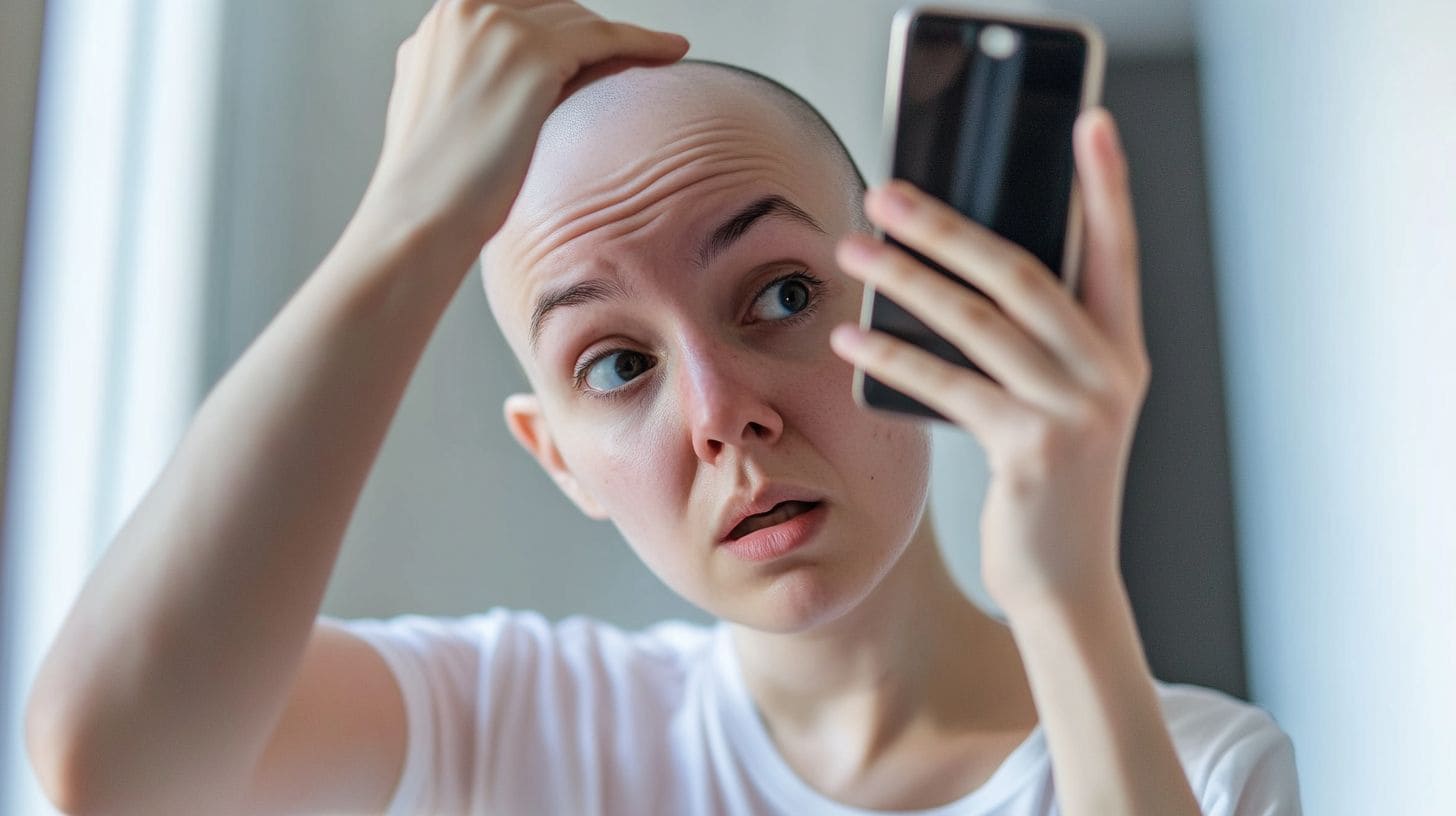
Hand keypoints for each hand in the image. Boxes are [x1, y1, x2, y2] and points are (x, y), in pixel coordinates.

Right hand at [357, 0, 688, 250]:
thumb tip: (504, 90)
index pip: (516, 5)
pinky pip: (605, 38)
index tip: (586, 46)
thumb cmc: (432, 189)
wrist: (419, 215)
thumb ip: (467, 79)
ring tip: (655, 53)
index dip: (556, 27)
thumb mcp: (437, 111)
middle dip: (588, 34)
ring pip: (579, 20)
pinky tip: (673, 50)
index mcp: (440, 22)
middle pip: (550, 7)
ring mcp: (497, 27)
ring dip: (619, 40)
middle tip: (624, 57)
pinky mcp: (530, 53)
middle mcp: (464, 11)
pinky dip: (644, 41)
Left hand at [829, 108, 1150, 611]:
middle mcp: (1109, 372)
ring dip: (906, 278)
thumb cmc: (1047, 485)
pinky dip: (894, 356)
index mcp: (1120, 351)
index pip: (1117, 250)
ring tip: (852, 248)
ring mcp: (1075, 412)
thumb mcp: (1058, 407)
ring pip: (978, 322)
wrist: (1066, 580)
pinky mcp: (1032, 450)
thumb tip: (954, 277)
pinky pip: (950, 386)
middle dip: (948, 225)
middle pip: (1022, 273)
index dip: (1105, 186)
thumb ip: (1033, 346)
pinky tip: (849, 335)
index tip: (1091, 123)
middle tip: (888, 190)